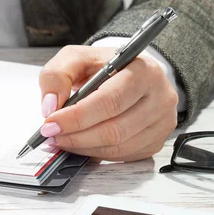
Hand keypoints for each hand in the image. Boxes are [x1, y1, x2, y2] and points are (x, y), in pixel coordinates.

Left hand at [39, 46, 177, 161]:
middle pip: (115, 128)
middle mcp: (160, 96)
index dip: (77, 116)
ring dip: (84, 147)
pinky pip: (124, 156)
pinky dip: (97, 153)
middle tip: (52, 134)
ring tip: (62, 139)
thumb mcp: (75, 58)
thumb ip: (56, 76)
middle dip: (77, 135)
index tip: (51, 122)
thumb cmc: (101, 67)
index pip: (110, 100)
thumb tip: (50, 106)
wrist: (123, 74)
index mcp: (142, 70)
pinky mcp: (157, 140)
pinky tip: (80, 144)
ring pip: (119, 146)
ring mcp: (162, 121)